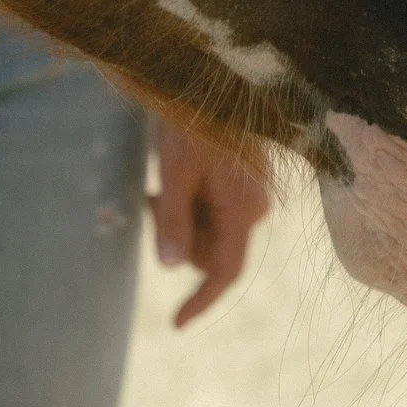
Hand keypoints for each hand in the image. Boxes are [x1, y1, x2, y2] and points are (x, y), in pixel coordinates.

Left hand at [150, 119, 269, 327]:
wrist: (211, 82)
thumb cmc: (191, 123)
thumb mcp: (174, 173)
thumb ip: (173, 221)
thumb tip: (169, 269)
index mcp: (243, 209)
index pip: (226, 272)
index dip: (202, 301)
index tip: (177, 325)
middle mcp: (254, 209)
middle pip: (210, 253)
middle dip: (177, 239)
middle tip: (153, 199)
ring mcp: (251, 199)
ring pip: (207, 235)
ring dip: (180, 221)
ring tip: (162, 185)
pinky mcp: (243, 189)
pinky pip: (212, 216)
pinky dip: (189, 208)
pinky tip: (174, 179)